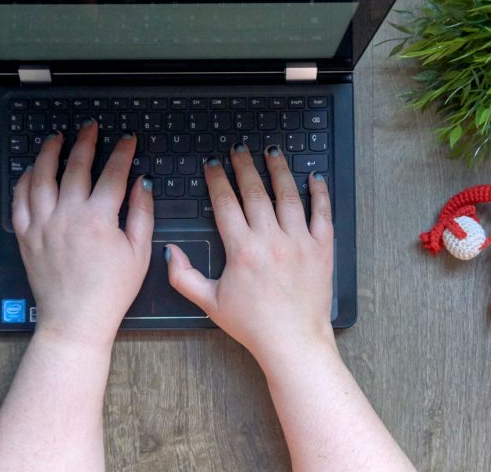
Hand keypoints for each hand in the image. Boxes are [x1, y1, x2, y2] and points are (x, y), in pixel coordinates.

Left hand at [11, 120, 153, 345]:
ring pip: (42, 177)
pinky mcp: (26, 236)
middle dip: (85, 142)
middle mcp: (67, 216)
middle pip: (75, 167)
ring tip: (57, 138)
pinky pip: (20, 200)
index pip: (113, 173)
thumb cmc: (111, 291)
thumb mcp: (139, 252)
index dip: (122, 152)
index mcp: (98, 219)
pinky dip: (25, 181)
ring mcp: (42, 224)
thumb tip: (142, 183)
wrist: (76, 319)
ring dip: (50, 153)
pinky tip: (32, 171)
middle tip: (90, 127)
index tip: (128, 139)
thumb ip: (141, 213)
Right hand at [165, 143, 334, 365]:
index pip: (226, 203)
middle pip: (255, 192)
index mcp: (242, 249)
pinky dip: (319, 193)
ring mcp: (299, 242)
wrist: (292, 342)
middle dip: (244, 166)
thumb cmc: (252, 325)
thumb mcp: (210, 302)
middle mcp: (271, 240)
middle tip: (239, 149)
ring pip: (288, 196)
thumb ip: (184, 275)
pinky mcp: (321, 250)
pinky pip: (322, 214)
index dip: (217, 179)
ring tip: (271, 152)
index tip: (213, 164)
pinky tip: (315, 177)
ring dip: (279, 170)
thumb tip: (168, 251)